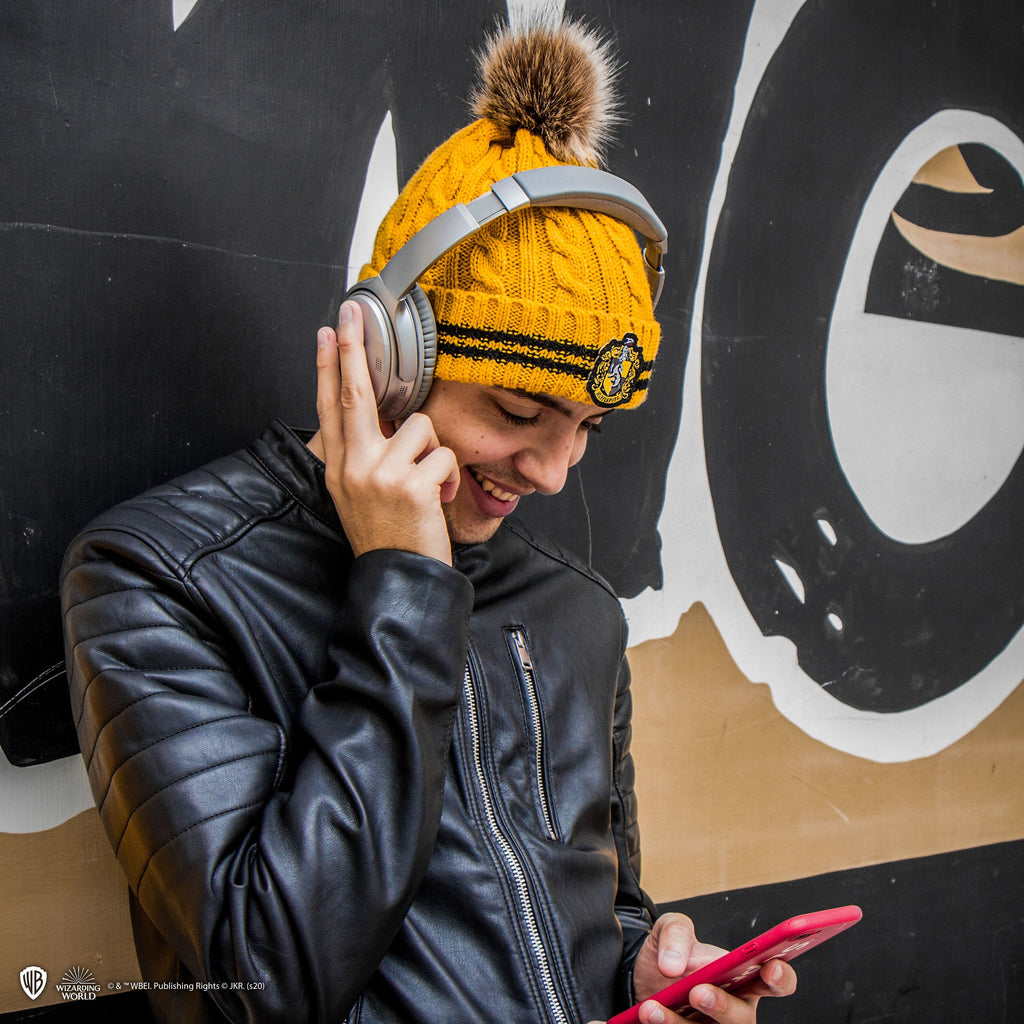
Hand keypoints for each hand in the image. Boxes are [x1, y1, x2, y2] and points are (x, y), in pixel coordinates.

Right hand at [313, 301, 459, 563]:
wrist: (398, 580)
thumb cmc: (387, 536)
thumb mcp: (359, 495)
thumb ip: (365, 455)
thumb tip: (383, 417)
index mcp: (340, 467)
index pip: (329, 407)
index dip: (327, 367)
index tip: (327, 333)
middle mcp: (354, 466)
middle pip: (355, 394)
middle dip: (353, 349)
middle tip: (354, 315)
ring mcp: (380, 474)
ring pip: (420, 427)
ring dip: (432, 455)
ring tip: (425, 486)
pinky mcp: (410, 484)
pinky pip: (443, 455)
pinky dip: (447, 478)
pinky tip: (435, 500)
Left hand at [624, 913, 796, 1023]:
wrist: (639, 977)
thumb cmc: (670, 954)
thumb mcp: (670, 928)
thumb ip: (676, 934)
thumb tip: (673, 965)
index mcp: (743, 976)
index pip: (774, 981)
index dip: (780, 977)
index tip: (771, 967)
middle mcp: (735, 1008)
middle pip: (743, 1019)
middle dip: (723, 1006)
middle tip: (698, 991)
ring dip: (680, 1023)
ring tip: (653, 1007)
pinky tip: (647, 1013)